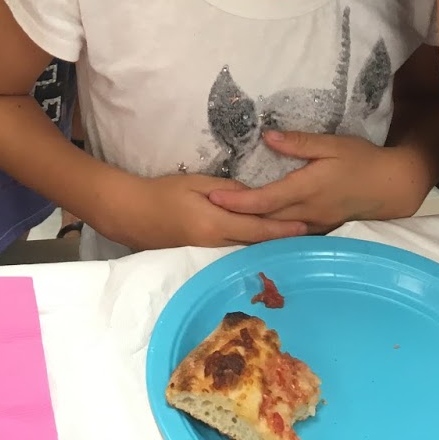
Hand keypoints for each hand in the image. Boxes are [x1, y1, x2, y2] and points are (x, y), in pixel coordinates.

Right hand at [96, 173, 308, 250]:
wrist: (131, 213)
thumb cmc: (163, 192)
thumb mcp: (196, 183)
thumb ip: (227, 190)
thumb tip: (254, 196)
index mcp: (215, 224)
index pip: (257, 229)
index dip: (283, 229)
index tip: (305, 226)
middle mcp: (215, 244)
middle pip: (255, 244)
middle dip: (280, 240)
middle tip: (307, 234)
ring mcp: (207, 254)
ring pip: (244, 250)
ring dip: (266, 245)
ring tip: (290, 239)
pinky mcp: (200, 256)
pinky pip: (231, 252)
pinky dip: (247, 247)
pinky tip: (259, 243)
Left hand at [205, 132, 418, 230]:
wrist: (393, 186)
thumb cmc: (362, 160)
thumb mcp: (332, 144)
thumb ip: (298, 143)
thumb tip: (267, 138)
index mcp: (306, 189)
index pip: (264, 200)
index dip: (237, 201)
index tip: (213, 198)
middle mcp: (307, 212)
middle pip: (265, 220)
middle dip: (236, 217)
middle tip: (208, 210)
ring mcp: (315, 224)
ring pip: (276, 230)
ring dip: (251, 227)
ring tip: (226, 220)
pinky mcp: (322, 228)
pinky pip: (290, 233)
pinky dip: (271, 230)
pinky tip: (258, 227)